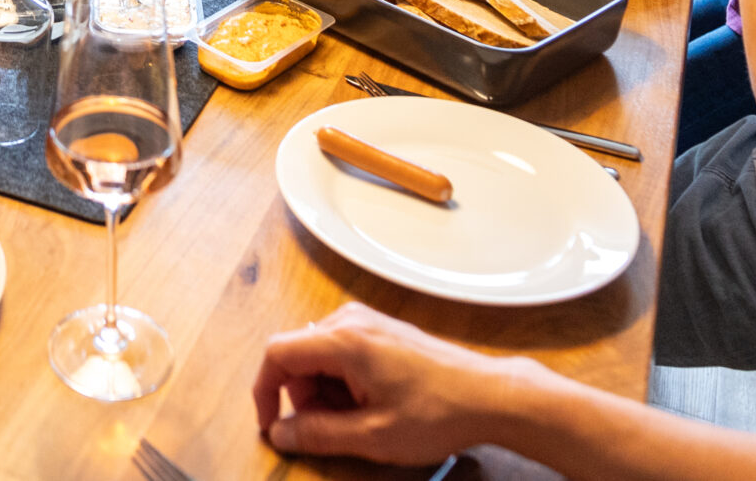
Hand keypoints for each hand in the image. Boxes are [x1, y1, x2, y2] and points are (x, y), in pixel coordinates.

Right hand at [252, 303, 538, 464]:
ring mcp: (367, 321)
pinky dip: (344, 381)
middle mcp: (350, 320)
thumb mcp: (372, 436)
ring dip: (326, 391)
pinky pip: (342, 352)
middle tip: (331, 429)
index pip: (276, 354)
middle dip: (303, 397)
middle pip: (297, 355)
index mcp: (342, 340)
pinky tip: (373, 404)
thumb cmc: (439, 411)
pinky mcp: (381, 330)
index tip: (272, 423)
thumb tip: (282, 433)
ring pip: (319, 355)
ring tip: (361, 419)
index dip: (265, 392)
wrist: (490, 396)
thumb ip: (319, 434)